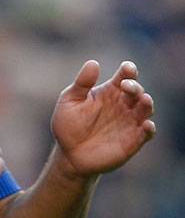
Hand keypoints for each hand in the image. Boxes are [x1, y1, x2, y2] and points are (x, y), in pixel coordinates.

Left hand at [51, 60, 155, 177]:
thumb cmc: (68, 124)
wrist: (69, 153)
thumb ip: (82, 83)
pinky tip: (146, 125)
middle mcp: (122, 104)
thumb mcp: (70, 100)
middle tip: (125, 86)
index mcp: (109, 92)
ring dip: (146, 104)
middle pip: (136, 91)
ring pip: (145, 109)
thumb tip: (94, 63)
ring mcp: (129, 122)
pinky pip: (147, 133)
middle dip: (135, 86)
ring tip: (143, 99)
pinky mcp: (133, 140)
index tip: (127, 68)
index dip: (129, 70)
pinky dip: (149, 128)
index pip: (124, 76)